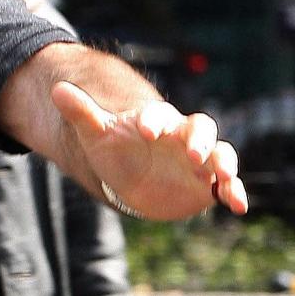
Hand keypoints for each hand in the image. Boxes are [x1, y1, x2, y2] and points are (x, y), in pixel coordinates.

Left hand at [51, 81, 248, 218]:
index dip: (155, 120)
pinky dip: (236, 192)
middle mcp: (182, 137)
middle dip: (200, 140)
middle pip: (201, 127)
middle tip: (192, 155)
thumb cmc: (114, 151)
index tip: (145, 132)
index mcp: (155, 121)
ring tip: (223, 177)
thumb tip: (56, 89)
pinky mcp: (207, 185)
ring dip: (225, 163)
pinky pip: (227, 186)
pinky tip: (238, 206)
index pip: (160, 113)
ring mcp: (198, 161)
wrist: (129, 180)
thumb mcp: (95, 134)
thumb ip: (81, 112)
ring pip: (221, 154)